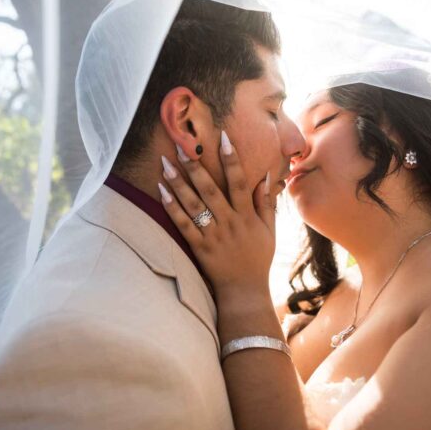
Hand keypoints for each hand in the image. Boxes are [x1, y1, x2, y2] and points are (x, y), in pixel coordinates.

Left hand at [159, 131, 278, 299]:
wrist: (245, 291)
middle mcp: (229, 223)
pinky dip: (171, 208)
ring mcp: (212, 235)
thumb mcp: (269, 231)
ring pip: (193, 205)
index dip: (231, 159)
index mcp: (246, 216)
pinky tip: (161, 191)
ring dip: (178, 183)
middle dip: (195, 166)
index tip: (223, 137)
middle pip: (210, 190)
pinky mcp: (199, 247)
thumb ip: (266, 204)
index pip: (239, 182)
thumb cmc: (258, 259)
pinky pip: (183, 225)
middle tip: (182, 145)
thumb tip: (265, 177)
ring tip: (165, 163)